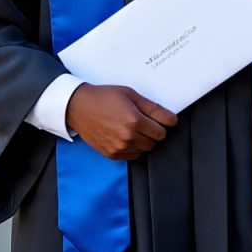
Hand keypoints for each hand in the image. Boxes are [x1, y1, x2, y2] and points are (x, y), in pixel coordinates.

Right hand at [64, 83, 178, 160]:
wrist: (79, 107)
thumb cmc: (104, 97)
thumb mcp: (130, 94)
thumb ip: (152, 107)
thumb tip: (171, 119)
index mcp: (134, 120)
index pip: (161, 131)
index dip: (161, 123)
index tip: (158, 119)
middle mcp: (128, 137)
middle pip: (154, 142)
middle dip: (152, 131)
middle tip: (142, 120)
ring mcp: (119, 148)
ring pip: (144, 150)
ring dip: (143, 140)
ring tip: (131, 126)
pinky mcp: (112, 154)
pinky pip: (133, 156)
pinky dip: (133, 147)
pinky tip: (124, 135)